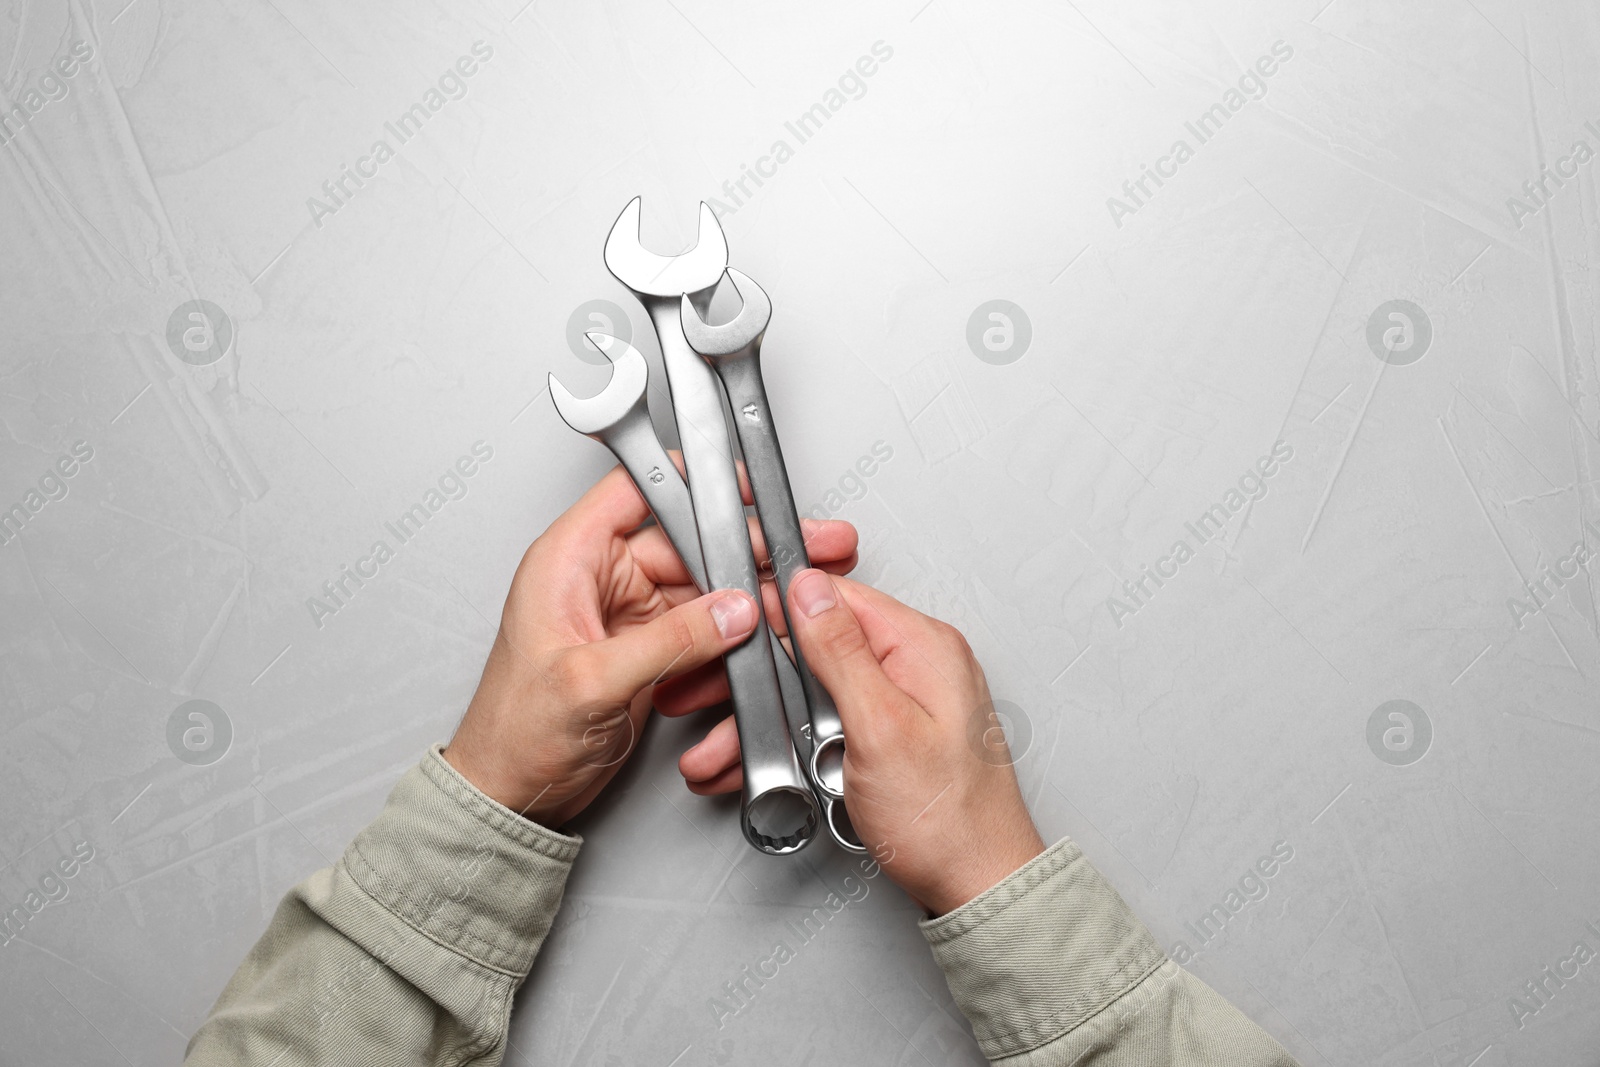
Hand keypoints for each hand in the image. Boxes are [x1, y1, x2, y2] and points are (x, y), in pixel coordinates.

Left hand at [444, 465, 857, 827]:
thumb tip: (732, 610)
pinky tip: (758, 650)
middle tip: (799, 555)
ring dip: (750, 600)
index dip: (694, 481)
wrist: (511, 795)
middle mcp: (603, 578)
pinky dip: (734, 642)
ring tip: (789, 612)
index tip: (745, 488)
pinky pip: (706, 631)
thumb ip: (669, 641)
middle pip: (690, 541)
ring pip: (707, 588)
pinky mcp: (651, 650)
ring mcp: (630, 615)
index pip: (637, 489)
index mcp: (570, 559)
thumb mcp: (590, 681)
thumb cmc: (514, 733)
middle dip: (748, 550)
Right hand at [680, 571, 1043, 914]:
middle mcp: (917, 665)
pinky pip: (831, 725)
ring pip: (815, 693)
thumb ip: (840, 651)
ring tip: (722, 754)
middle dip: (758, 683)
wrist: (979, 886)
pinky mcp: (893, 736)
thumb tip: (809, 589)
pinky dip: (794, 746)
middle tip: (710, 703)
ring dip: (765, 724)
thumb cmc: (946, 819)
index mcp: (923, 646)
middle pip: (817, 648)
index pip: (836, 598)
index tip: (731, 633)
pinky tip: (762, 768)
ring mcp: (905, 701)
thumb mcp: (880, 726)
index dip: (777, 611)